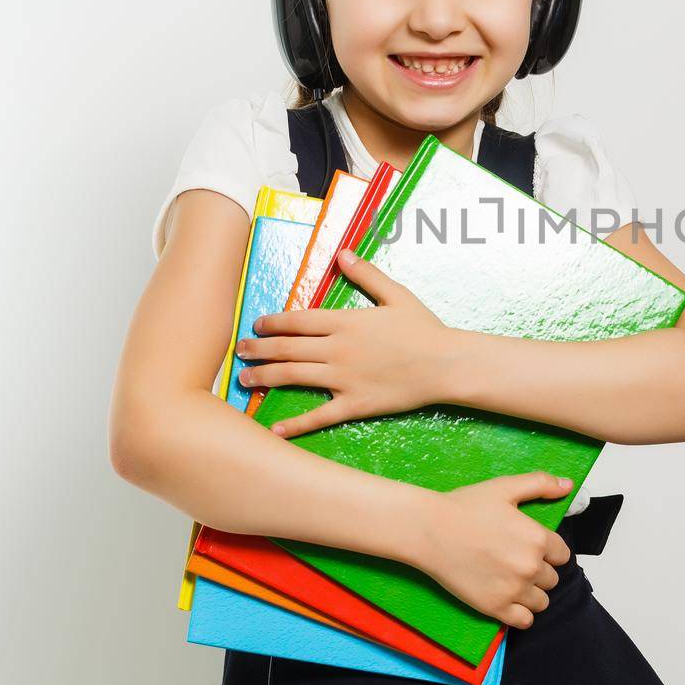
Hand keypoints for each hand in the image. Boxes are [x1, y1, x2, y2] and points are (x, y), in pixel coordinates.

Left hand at [237, 249, 464, 437]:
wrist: (446, 364)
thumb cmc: (424, 329)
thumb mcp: (396, 295)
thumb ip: (366, 274)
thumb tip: (341, 254)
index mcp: (346, 321)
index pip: (297, 321)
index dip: (272, 323)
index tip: (256, 326)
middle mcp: (338, 349)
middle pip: (287, 348)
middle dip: (258, 349)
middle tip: (239, 352)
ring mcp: (344, 378)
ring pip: (294, 377)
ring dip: (265, 377)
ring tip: (245, 379)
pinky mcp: (354, 404)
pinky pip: (319, 415)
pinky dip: (295, 424)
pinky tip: (274, 429)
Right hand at [411, 472, 574, 628]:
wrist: (429, 530)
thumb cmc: (465, 507)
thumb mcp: (505, 488)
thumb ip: (540, 484)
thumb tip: (567, 485)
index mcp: (538, 539)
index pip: (562, 555)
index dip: (548, 551)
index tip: (530, 547)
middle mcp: (530, 567)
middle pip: (552, 579)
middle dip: (539, 571)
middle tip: (515, 561)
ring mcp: (514, 590)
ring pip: (541, 602)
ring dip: (532, 593)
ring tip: (512, 580)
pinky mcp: (495, 608)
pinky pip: (525, 621)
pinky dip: (521, 613)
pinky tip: (508, 598)